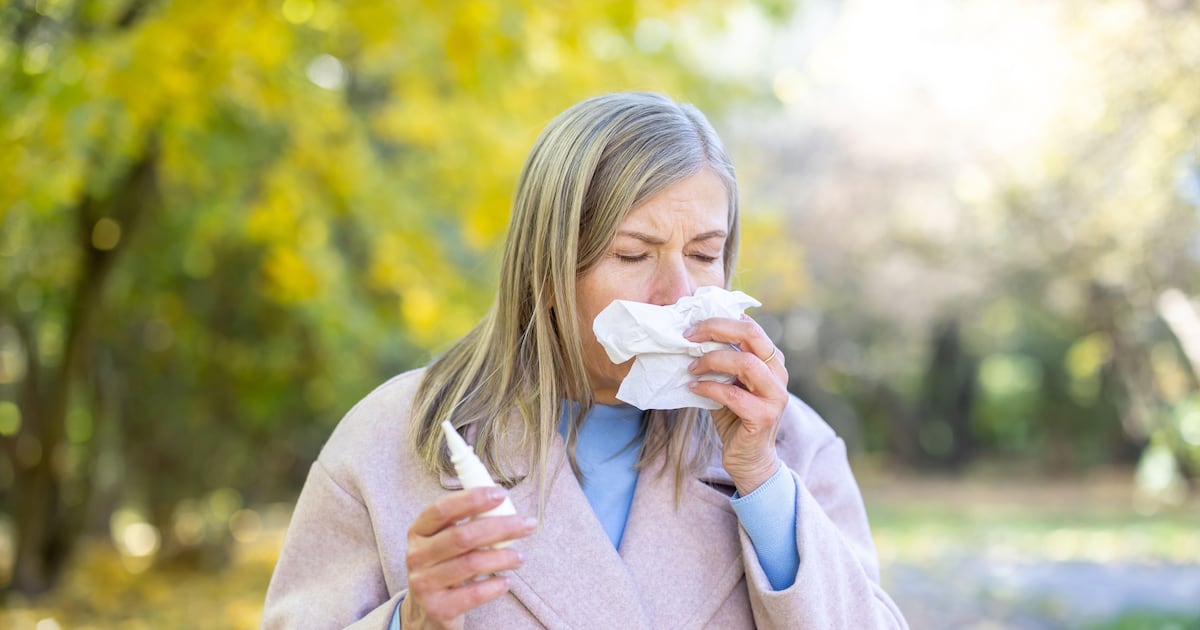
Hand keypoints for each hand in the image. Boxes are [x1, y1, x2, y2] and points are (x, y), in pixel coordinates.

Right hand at [401, 487, 535, 629]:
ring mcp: (424, 583)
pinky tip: (506, 581)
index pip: (442, 509)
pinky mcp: (437, 608)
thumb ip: (467, 524)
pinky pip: (473, 594)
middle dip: (500, 527)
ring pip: (471, 564)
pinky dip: (494, 586)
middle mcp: (416, 555)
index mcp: (418, 531)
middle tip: (526, 524)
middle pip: (462, 536)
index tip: (501, 494)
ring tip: (519, 557)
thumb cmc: (444, 568)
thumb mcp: (445, 543)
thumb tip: (505, 508)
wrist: (427, 612)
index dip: (472, 499)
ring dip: (502, 557)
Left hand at [685, 315, 787, 495]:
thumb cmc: (735, 417)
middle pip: (752, 335)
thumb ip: (721, 360)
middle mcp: (778, 374)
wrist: (748, 459)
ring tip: (691, 367)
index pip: (750, 326)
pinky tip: (694, 388)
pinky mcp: (764, 416)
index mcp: (771, 360)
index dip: (720, 319)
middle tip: (689, 336)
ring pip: (746, 363)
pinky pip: (733, 395)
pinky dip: (709, 388)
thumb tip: (691, 337)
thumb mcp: (728, 382)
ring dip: (712, 361)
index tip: (693, 325)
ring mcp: (775, 396)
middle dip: (716, 330)